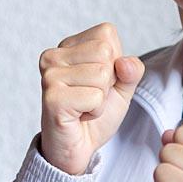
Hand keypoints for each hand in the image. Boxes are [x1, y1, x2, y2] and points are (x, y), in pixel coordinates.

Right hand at [39, 22, 144, 174]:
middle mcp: (54, 56)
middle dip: (108, 81)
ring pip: (101, 74)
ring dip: (101, 99)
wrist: (77, 147)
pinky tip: (79, 116)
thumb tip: (125, 62)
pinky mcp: (53, 98)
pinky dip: (95, 111)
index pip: (107, 34)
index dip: (114, 62)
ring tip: (84, 106)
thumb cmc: (94, 112)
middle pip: (105, 53)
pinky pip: (94, 97)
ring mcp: (50, 76)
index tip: (97, 81)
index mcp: (69, 45)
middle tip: (90, 96)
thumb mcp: (122, 86)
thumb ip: (132, 70)